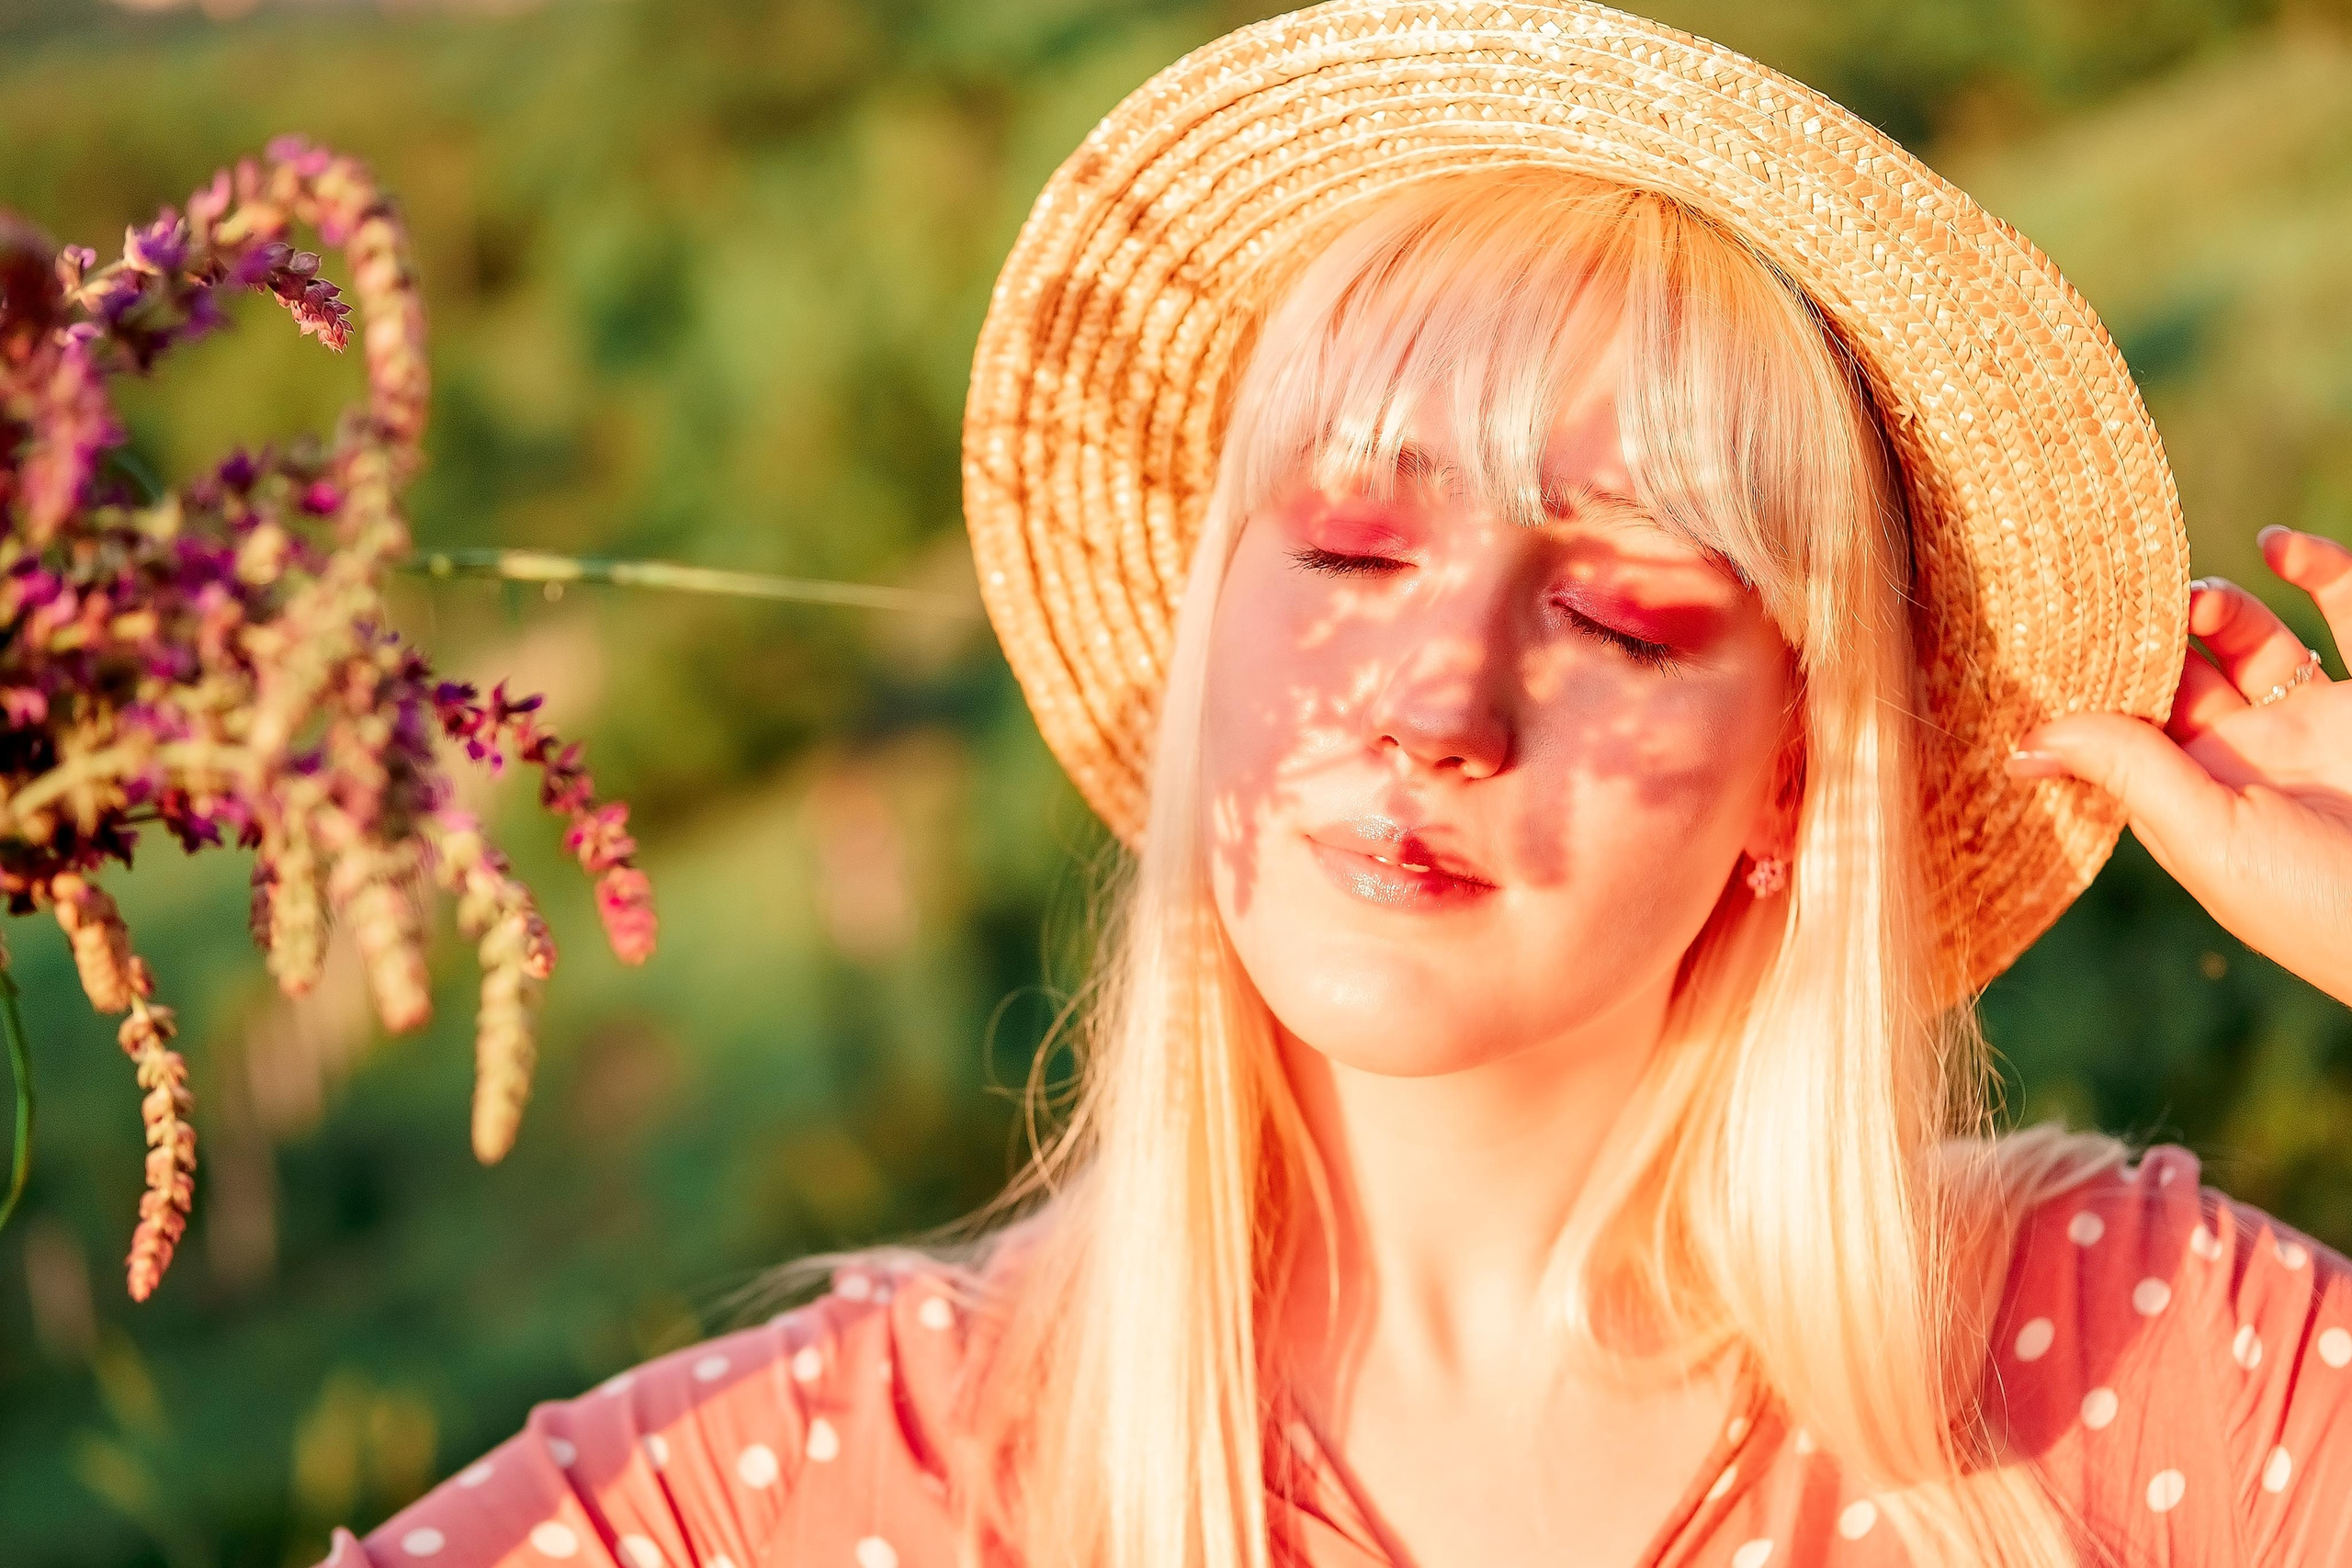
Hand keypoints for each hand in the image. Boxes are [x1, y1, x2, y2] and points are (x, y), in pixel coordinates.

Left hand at [2006, 526, 2351, 1006]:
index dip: (2090, 679)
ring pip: (2249, 639)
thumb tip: (2024, 742)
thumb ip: (2130, 774)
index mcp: (2191, 795)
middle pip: (2177, 671)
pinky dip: (2318, 566)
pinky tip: (2281, 545)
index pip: (2121, 722)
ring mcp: (2311, 721)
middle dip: (2147, 633)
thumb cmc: (2320, 904)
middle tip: (2122, 597)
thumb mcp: (2211, 839)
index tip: (2050, 628)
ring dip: (2217, 605)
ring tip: (2197, 598)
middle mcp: (2247, 754)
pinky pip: (2347, 610)